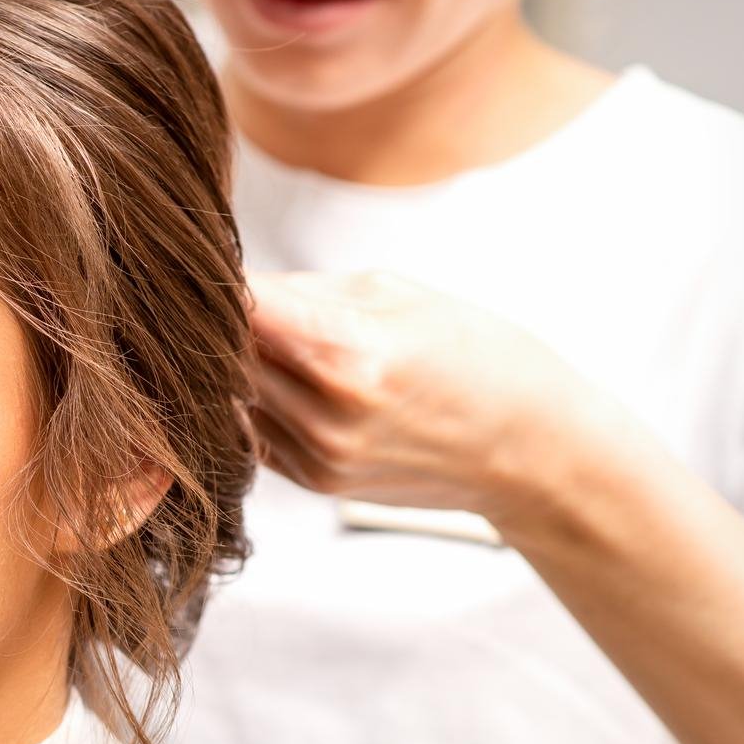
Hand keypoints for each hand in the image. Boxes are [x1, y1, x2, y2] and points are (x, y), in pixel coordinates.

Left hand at [244, 268, 609, 525]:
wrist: (532, 449)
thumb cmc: (477, 355)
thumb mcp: (399, 295)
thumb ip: (307, 290)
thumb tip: (232, 284)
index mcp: (350, 352)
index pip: (243, 308)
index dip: (220, 280)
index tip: (211, 261)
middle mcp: (327, 413)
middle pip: (227, 354)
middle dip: (223, 320)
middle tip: (227, 295)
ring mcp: (319, 456)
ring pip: (232, 395)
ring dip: (236, 363)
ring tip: (267, 335)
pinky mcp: (316, 482)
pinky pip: (254, 431)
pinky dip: (256, 401)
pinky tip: (285, 379)